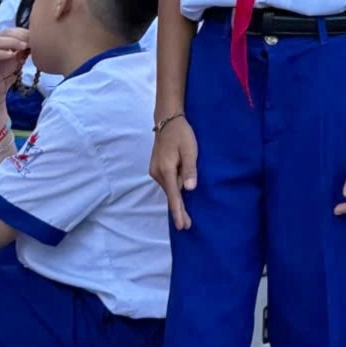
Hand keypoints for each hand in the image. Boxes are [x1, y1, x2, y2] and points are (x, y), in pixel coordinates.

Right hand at [0, 29, 29, 97]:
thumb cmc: (5, 76)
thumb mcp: (18, 62)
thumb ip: (24, 52)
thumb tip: (35, 42)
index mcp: (2, 43)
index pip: (12, 31)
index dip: (23, 31)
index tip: (35, 35)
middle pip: (5, 33)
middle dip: (19, 35)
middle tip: (31, 40)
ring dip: (12, 42)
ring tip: (24, 46)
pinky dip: (1, 54)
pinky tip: (11, 55)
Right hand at [150, 115, 199, 229]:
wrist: (167, 121)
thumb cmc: (181, 134)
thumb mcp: (190, 150)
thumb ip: (190, 169)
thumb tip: (189, 188)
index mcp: (166, 169)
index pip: (173, 195)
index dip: (178, 211)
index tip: (181, 225)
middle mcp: (157, 173)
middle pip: (170, 194)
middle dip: (178, 210)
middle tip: (186, 226)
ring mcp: (155, 171)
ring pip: (169, 189)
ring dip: (176, 199)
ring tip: (186, 214)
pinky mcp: (157, 168)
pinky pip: (167, 183)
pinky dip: (174, 191)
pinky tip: (179, 197)